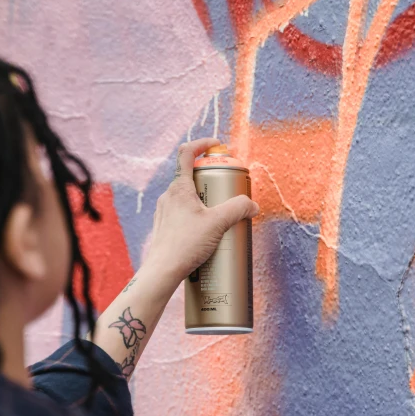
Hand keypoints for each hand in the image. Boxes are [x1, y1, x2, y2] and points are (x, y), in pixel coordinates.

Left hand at [143, 138, 259, 284]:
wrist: (162, 271)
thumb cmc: (185, 245)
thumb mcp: (218, 223)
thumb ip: (238, 209)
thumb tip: (252, 205)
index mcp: (179, 187)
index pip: (186, 153)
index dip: (202, 144)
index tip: (217, 146)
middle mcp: (169, 196)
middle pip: (191, 176)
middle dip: (212, 179)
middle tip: (227, 190)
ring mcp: (165, 211)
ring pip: (187, 196)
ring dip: (205, 199)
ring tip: (221, 215)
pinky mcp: (165, 226)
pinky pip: (183, 213)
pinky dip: (197, 215)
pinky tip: (208, 232)